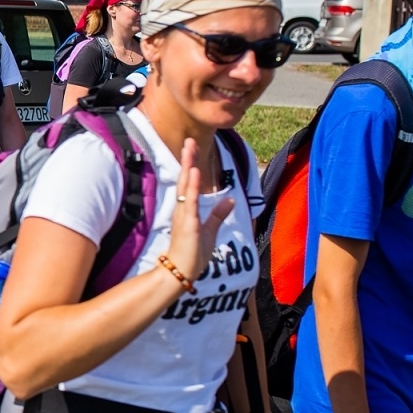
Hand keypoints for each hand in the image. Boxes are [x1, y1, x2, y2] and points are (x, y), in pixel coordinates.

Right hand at [164, 138, 235, 280]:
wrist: (181, 272)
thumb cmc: (193, 254)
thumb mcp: (210, 231)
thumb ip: (219, 214)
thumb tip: (231, 199)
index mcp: (187, 209)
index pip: (189, 183)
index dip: (191, 165)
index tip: (194, 149)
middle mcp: (183, 208)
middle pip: (185, 179)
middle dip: (188, 159)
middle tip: (190, 140)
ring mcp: (184, 214)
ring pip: (186, 185)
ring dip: (188, 166)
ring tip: (190, 148)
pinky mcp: (188, 223)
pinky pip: (190, 201)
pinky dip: (192, 185)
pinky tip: (194, 171)